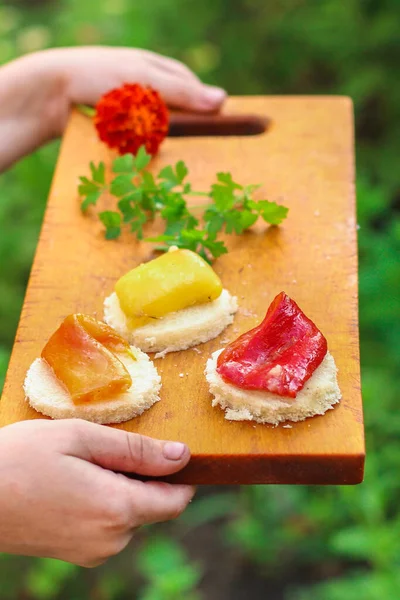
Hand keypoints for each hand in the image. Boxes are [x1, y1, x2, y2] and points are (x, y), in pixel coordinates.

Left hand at [0, 46, 225, 170]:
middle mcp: (152, 91)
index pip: (196, 92)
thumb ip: (181, 91)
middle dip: (189, 133)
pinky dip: (150, 152)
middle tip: (203, 153)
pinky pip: (145, 144)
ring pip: (164, 133)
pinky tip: (155, 163)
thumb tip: (223, 100)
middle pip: (182, 115)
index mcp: (161, 70)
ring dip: (169, 146)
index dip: (210, 112)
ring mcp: (137, 112)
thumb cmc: (100, 76)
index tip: (227, 133)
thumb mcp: (144, 79)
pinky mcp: (123, 131)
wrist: (53, 94)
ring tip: (181, 162)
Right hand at [0, 419, 193, 566]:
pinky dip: (103, 501)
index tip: (159, 449)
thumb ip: (137, 449)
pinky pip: (108, 524)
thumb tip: (182, 456)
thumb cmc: (21, 458)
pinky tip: (72, 482)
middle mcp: (111, 539)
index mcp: (117, 509)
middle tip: (101, 449)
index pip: (177, 500)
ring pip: (130, 513)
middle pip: (153, 504)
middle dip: (140, 474)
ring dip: (119, 486)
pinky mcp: (77, 553)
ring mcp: (93, 551)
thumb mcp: (81, 438)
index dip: (178, 473)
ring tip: (80, 464)